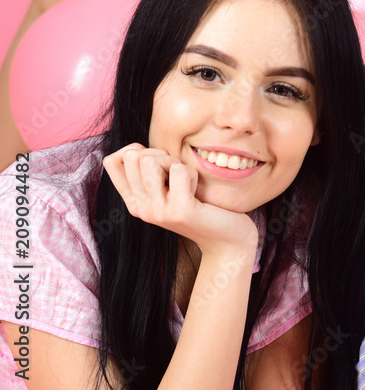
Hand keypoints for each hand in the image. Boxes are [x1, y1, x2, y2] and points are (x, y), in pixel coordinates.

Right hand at [103, 144, 257, 256]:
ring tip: (186, 181)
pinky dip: (192, 172)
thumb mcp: (169, 189)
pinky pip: (178, 170)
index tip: (158, 163)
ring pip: (149, 160)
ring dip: (174, 162)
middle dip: (160, 154)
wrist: (227, 241)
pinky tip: (198, 191)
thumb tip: (135, 148)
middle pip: (134, 156)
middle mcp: (140, 209)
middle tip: (178, 172)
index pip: (111, 162)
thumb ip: (150, 173)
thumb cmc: (202, 207)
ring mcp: (157, 211)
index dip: (135, 150)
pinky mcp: (179, 210)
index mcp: (134, 202)